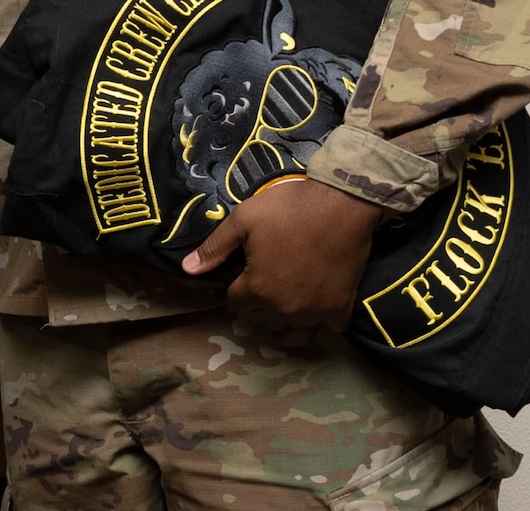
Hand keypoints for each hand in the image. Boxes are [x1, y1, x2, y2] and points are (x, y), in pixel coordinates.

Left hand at [181, 177, 383, 331]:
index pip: (236, 302)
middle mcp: (283, 309)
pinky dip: (321, 314)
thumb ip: (215, 248)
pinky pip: (326, 325)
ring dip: (289, 307)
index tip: (250, 266)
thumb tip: (187, 269)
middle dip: (262, 297)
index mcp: (257, 289)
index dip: (239, 283)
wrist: (343, 204)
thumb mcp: (244, 220)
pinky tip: (320, 293)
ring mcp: (314, 313)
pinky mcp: (341, 309)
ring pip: (292, 321)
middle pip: (263, 314)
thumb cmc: (289, 208)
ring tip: (295, 278)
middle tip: (274, 268)